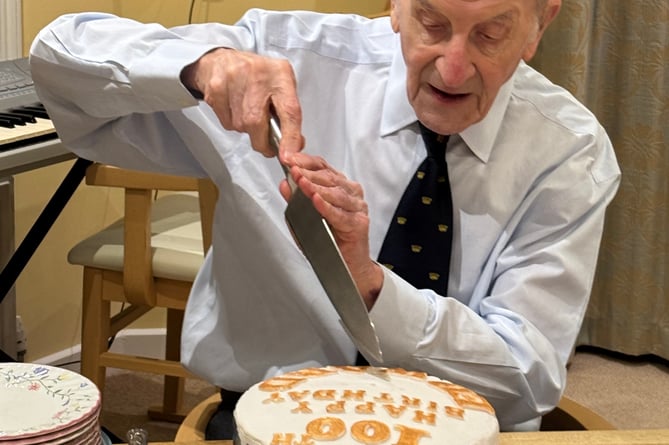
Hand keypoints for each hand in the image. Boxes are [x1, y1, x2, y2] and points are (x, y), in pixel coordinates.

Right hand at [181, 48, 303, 158]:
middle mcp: (257, 76)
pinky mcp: (216, 91)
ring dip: (247, 128)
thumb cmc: (258, 75)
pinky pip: (227, 123)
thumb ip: (289, 114)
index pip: (289, 111)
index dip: (290, 137)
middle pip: (257, 124)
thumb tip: (293, 146)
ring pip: (241, 127)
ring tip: (248, 109)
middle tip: (267, 142)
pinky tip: (235, 106)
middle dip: (263, 141)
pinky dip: (233, 122)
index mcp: (280, 75)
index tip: (288, 156)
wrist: (221, 60)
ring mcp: (233, 82)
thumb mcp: (281, 84)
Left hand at [280, 152, 383, 308]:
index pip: (323, 167)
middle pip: (329, 177)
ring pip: (335, 193)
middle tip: (292, 169)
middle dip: (308, 173)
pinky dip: (327, 207)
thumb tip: (284, 184)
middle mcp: (351, 194)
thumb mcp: (306, 218)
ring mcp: (357, 208)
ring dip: (316, 187)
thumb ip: (296, 200)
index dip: (305, 161)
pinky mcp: (359, 224)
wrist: (347, 267)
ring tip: (301, 182)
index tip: (289, 158)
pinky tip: (316, 201)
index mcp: (340, 187)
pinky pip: (340, 214)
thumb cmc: (330, 241)